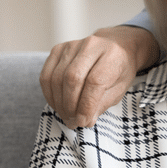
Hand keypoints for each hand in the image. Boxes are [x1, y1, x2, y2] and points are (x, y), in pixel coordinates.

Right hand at [39, 25, 157, 127]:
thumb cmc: (118, 70)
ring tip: (67, 116)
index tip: (83, 122)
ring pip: (57, 78)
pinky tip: (58, 104)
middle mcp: (91, 45)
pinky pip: (46, 75)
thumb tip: (85, 120)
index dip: (86, 106)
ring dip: (59, 103)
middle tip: (73, 122)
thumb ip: (102, 104)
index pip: (95, 82)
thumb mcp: (119, 89)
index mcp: (112, 55)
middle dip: (71, 106)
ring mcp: (72, 45)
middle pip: (73, 78)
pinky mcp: (58, 49)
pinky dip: (50, 94)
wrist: (115, 46)